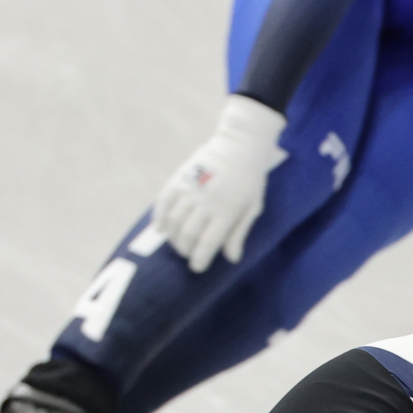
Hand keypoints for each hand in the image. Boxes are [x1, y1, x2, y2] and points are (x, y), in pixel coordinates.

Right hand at [152, 95, 287, 273]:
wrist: (239, 145)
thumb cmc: (250, 180)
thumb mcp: (253, 207)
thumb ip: (239, 232)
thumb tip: (231, 259)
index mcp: (227, 209)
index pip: (208, 241)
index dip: (200, 258)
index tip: (197, 268)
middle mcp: (206, 200)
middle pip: (187, 234)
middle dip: (185, 250)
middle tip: (188, 255)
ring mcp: (190, 187)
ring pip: (173, 220)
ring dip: (173, 237)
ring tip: (178, 244)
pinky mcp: (179, 177)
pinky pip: (163, 201)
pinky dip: (159, 217)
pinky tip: (161, 228)